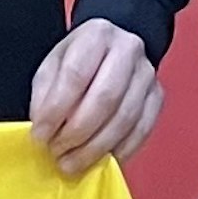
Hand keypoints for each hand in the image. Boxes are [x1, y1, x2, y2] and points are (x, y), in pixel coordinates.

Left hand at [28, 18, 162, 174]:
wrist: (115, 50)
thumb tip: (44, 129)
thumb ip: (45, 94)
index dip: (56, 110)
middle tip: (56, 152)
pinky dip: (119, 151)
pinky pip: (141, 131)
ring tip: (71, 163)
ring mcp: (147, 75)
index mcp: (96, 35)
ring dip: (95, 148)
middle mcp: (128, 50)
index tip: (40, 135)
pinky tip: (99, 161)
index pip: (76, 75)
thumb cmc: (79, 60)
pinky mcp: (157, 98)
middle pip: (105, 98)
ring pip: (124, 119)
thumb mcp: (53, 65)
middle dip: (77, 133)